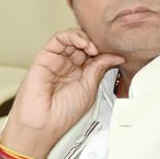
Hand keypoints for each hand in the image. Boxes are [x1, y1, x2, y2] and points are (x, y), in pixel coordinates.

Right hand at [1, 29, 123, 157]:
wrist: (44, 122)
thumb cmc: (62, 114)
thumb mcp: (89, 89)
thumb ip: (99, 68)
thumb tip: (114, 57)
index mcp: (79, 76)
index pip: (93, 56)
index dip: (103, 52)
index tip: (115, 54)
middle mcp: (67, 67)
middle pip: (83, 45)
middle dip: (95, 44)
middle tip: (103, 50)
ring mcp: (56, 61)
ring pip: (71, 39)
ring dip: (85, 38)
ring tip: (92, 48)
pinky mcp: (45, 56)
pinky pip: (58, 39)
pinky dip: (72, 36)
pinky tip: (82, 44)